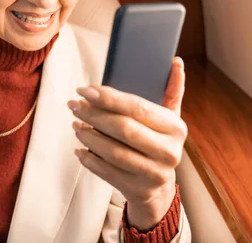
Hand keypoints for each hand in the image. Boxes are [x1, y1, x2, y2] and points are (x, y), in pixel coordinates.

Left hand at [68, 57, 186, 229]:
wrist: (158, 186)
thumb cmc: (157, 141)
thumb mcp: (168, 117)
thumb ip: (172, 89)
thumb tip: (176, 62)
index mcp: (176, 128)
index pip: (138, 108)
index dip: (109, 97)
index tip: (85, 90)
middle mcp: (169, 152)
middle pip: (123, 128)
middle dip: (94, 115)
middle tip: (74, 106)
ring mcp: (154, 174)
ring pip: (113, 151)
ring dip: (89, 136)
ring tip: (75, 124)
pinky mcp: (138, 190)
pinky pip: (106, 172)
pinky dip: (89, 159)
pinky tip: (79, 148)